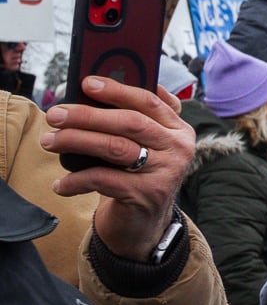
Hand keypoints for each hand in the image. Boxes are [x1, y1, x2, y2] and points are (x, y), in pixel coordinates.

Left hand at [45, 76, 194, 260]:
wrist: (145, 221)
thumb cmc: (136, 174)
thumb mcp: (143, 144)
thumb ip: (133, 119)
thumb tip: (92, 91)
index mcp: (177, 129)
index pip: (148, 101)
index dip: (117, 90)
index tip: (86, 83)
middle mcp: (178, 149)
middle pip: (130, 122)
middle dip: (87, 115)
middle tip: (55, 115)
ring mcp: (166, 172)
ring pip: (116, 147)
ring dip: (76, 141)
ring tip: (49, 141)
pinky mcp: (147, 195)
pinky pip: (104, 179)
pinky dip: (77, 180)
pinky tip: (60, 184)